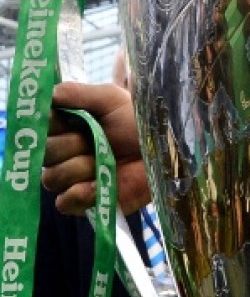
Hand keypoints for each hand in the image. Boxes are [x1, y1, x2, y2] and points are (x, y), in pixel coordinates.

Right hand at [42, 81, 150, 214]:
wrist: (164, 149)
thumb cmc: (137, 120)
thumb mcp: (109, 98)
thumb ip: (76, 93)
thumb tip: (46, 95)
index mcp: (66, 127)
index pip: (38, 127)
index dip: (49, 125)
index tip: (67, 120)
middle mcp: (63, 153)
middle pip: (43, 153)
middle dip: (69, 145)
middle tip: (94, 140)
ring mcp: (72, 178)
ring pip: (52, 177)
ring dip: (79, 168)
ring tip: (105, 161)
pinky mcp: (84, 202)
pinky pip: (64, 203)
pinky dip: (80, 194)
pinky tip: (98, 184)